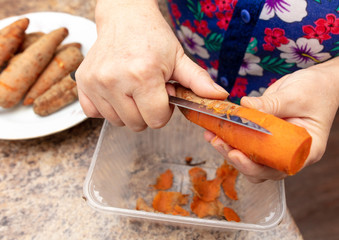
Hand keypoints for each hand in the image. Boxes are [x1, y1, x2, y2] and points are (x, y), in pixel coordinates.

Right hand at [76, 0, 227, 130]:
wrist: (124, 16)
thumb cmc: (153, 37)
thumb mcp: (178, 57)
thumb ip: (198, 81)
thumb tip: (220, 96)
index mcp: (143, 75)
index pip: (156, 120)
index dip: (164, 111)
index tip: (162, 94)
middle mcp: (116, 80)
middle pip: (137, 124)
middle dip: (147, 112)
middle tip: (147, 90)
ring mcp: (96, 82)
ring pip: (117, 122)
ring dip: (128, 110)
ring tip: (132, 88)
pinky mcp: (83, 83)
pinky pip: (94, 114)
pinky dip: (107, 108)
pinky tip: (115, 91)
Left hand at [205, 57, 338, 182]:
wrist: (318, 81)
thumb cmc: (316, 90)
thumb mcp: (296, 96)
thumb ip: (271, 104)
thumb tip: (244, 107)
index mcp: (305, 150)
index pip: (277, 168)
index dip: (254, 166)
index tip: (236, 154)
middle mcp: (290, 153)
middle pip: (260, 168)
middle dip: (236, 158)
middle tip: (218, 142)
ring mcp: (276, 146)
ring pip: (250, 158)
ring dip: (229, 149)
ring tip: (212, 136)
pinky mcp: (265, 136)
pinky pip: (246, 142)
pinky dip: (231, 138)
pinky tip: (216, 130)